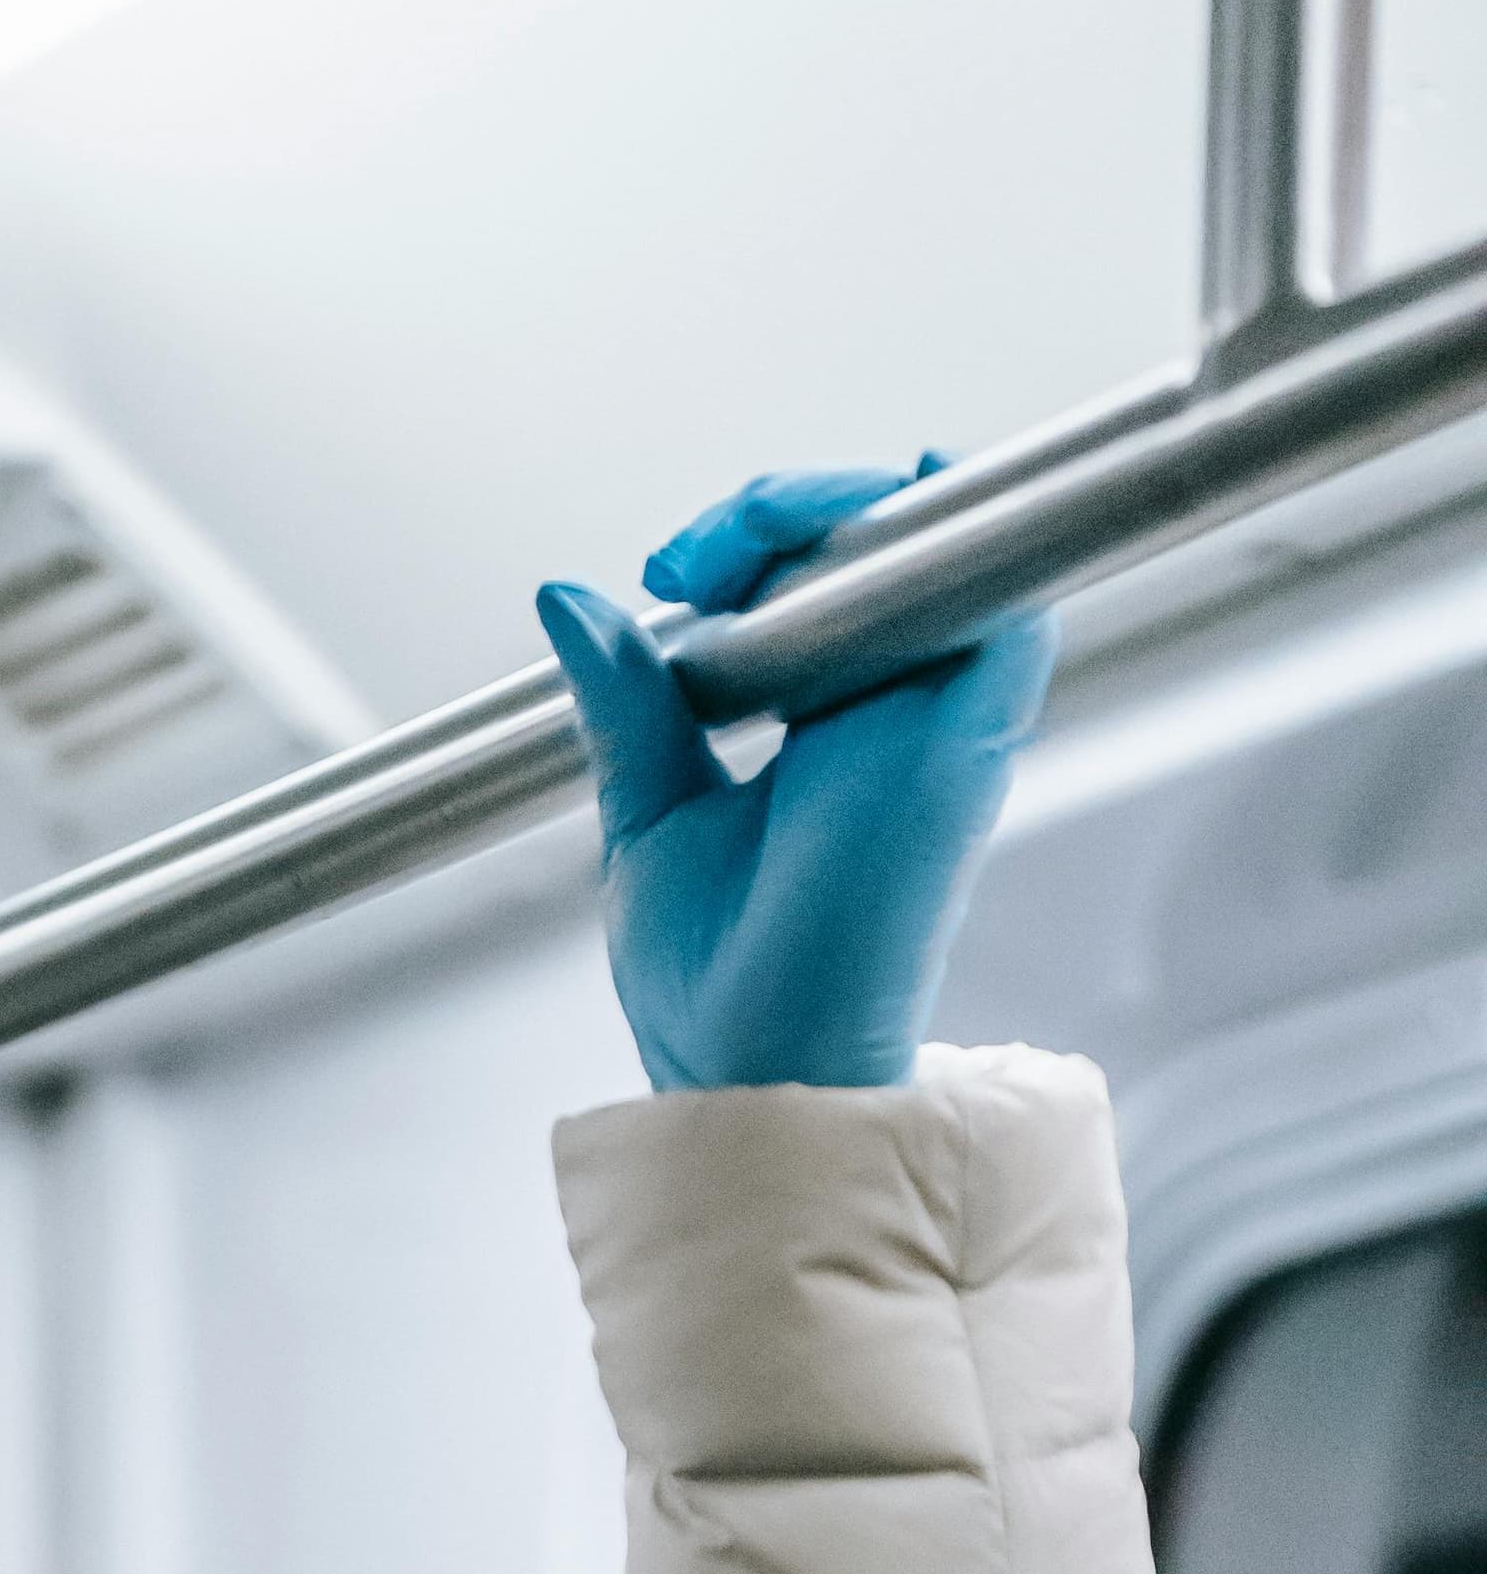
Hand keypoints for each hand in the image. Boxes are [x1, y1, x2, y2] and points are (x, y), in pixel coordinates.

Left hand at [535, 461, 1053, 1093]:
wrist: (751, 1064)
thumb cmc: (715, 984)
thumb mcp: (649, 813)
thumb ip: (628, 704)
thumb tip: (572, 604)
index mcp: (822, 723)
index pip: (815, 579)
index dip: (752, 539)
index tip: (671, 572)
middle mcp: (888, 710)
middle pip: (873, 543)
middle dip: (780, 510)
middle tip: (693, 561)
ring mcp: (936, 717)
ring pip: (932, 545)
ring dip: (838, 509)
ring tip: (737, 551)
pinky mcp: (972, 733)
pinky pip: (1002, 598)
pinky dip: (947, 536)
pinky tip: (863, 523)